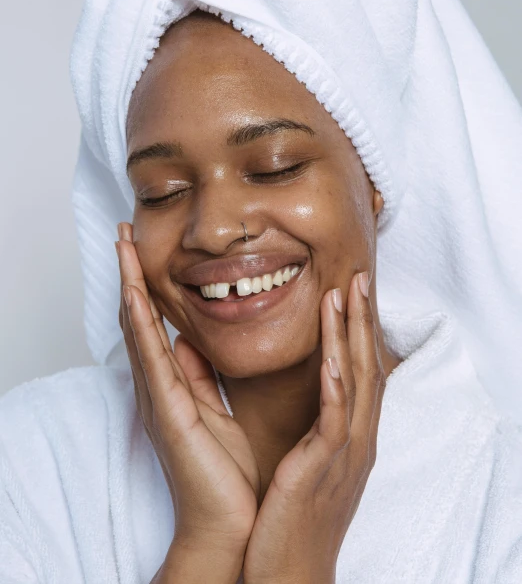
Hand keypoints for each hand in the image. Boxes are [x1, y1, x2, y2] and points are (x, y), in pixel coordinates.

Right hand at [115, 222, 260, 564]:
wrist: (227, 524)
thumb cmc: (223, 472)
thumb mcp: (213, 410)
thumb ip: (200, 376)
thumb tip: (190, 339)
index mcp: (172, 385)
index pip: (154, 324)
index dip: (145, 285)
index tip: (142, 249)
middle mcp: (158, 387)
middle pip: (138, 319)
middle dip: (130, 274)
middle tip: (123, 233)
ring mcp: (158, 399)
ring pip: (138, 330)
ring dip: (129, 285)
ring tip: (123, 246)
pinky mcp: (169, 412)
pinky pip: (152, 360)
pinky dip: (141, 324)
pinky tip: (135, 295)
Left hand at [242, 272, 385, 583]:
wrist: (288, 573)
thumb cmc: (289, 515)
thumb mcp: (301, 458)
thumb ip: (303, 420)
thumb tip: (297, 390)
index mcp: (347, 435)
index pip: (360, 371)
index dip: (358, 329)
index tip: (351, 291)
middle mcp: (355, 439)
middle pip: (367, 367)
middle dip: (363, 320)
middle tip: (360, 276)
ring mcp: (344, 454)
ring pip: (357, 384)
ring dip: (351, 337)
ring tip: (345, 294)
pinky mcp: (322, 470)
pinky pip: (335, 422)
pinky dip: (337, 388)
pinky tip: (333, 359)